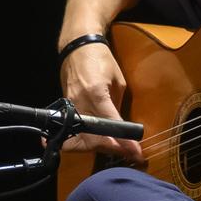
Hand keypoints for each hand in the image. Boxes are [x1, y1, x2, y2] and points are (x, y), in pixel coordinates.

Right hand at [57, 43, 145, 164]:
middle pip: (92, 137)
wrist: (77, 47)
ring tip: (115, 149)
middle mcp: (80, 102)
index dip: (124, 141)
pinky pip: (74, 130)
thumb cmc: (102, 60)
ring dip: (98, 147)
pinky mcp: (64, 108)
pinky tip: (97, 143)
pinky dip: (85, 140)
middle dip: (111, 149)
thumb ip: (117, 106)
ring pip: (80, 139)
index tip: (136, 152)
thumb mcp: (118, 81)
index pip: (111, 124)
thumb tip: (121, 128)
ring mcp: (69, 106)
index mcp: (96, 93)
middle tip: (128, 153)